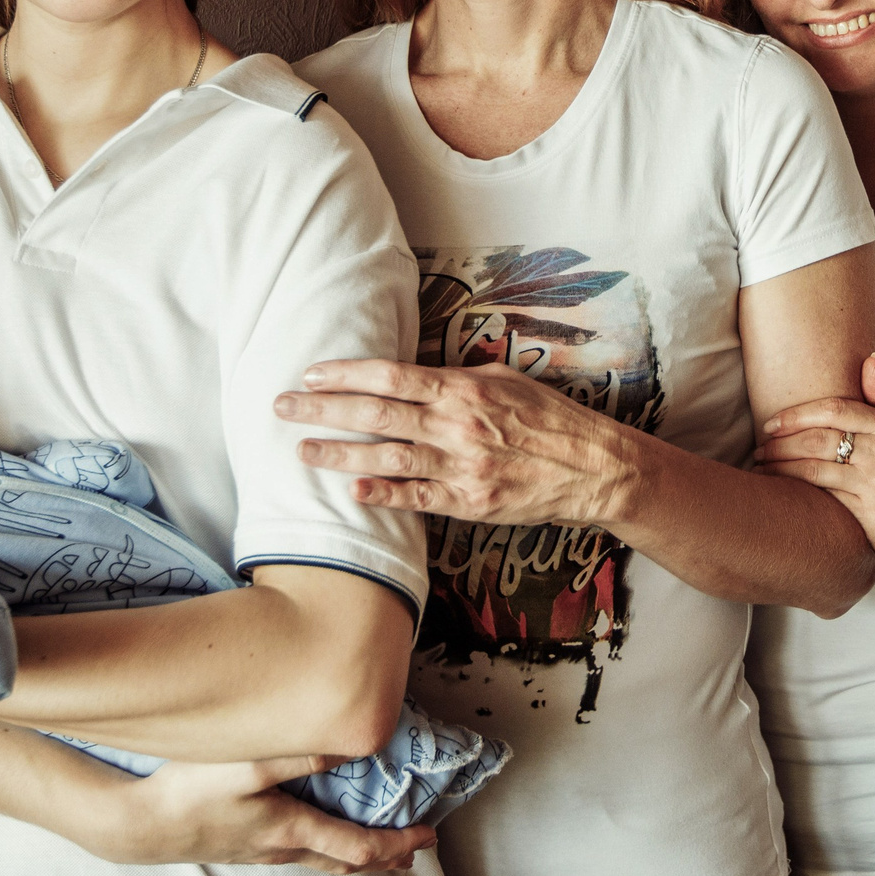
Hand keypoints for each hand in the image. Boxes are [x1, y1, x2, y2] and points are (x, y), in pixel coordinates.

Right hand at [92, 755, 435, 874]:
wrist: (138, 826)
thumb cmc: (191, 791)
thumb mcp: (247, 764)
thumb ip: (299, 754)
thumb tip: (349, 746)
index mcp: (291, 830)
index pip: (358, 847)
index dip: (397, 843)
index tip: (427, 836)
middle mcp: (281, 849)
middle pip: (346, 861)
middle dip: (386, 854)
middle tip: (417, 847)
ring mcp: (262, 853)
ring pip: (323, 859)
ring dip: (358, 853)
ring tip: (383, 846)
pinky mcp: (246, 847)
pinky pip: (301, 852)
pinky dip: (329, 846)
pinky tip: (323, 832)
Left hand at [277, 360, 639, 524]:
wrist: (591, 469)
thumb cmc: (550, 419)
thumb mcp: (506, 380)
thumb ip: (458, 377)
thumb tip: (416, 372)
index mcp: (463, 389)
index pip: (391, 377)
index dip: (346, 374)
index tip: (311, 374)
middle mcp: (457, 425)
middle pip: (376, 414)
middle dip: (323, 409)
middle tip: (283, 407)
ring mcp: (461, 467)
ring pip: (387, 457)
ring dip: (339, 454)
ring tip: (302, 451)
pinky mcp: (468, 503)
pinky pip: (416, 499)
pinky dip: (382, 493)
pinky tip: (352, 491)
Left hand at [754, 354, 874, 571]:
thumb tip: (870, 357)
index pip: (836, 409)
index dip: (798, 414)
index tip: (771, 422)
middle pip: (820, 438)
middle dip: (782, 441)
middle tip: (759, 446)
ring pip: (816, 468)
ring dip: (781, 466)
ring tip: (761, 466)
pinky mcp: (871, 514)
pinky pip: (825, 497)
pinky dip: (797, 491)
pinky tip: (779, 490)